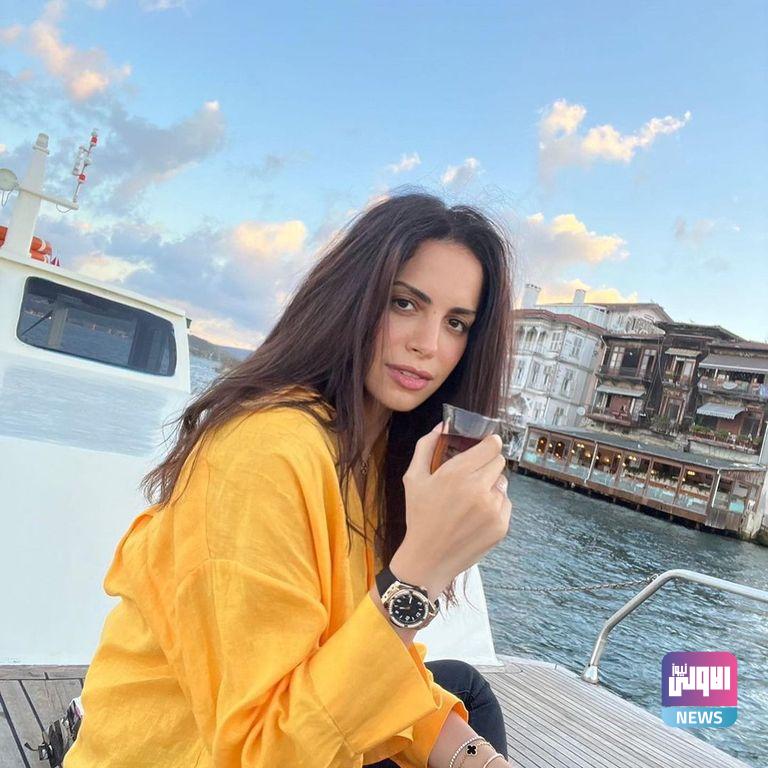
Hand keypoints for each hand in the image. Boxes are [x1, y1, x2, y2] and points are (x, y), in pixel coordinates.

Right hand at [393, 423, 511, 595]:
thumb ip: (426, 446)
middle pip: (499, 462)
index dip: (490, 444)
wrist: (428, 558)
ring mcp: (492, 508)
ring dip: (491, 486)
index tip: (485, 446)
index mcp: (457, 473)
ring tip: (471, 501)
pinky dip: (495, 506)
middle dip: (488, 464)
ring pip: (503, 484)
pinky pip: (505, 504)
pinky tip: (476, 516)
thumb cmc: (419, 516)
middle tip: (473, 477)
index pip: (492, 446)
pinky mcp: (501, 525)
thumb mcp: (413, 478)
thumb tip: (442, 425)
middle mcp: (478, 488)